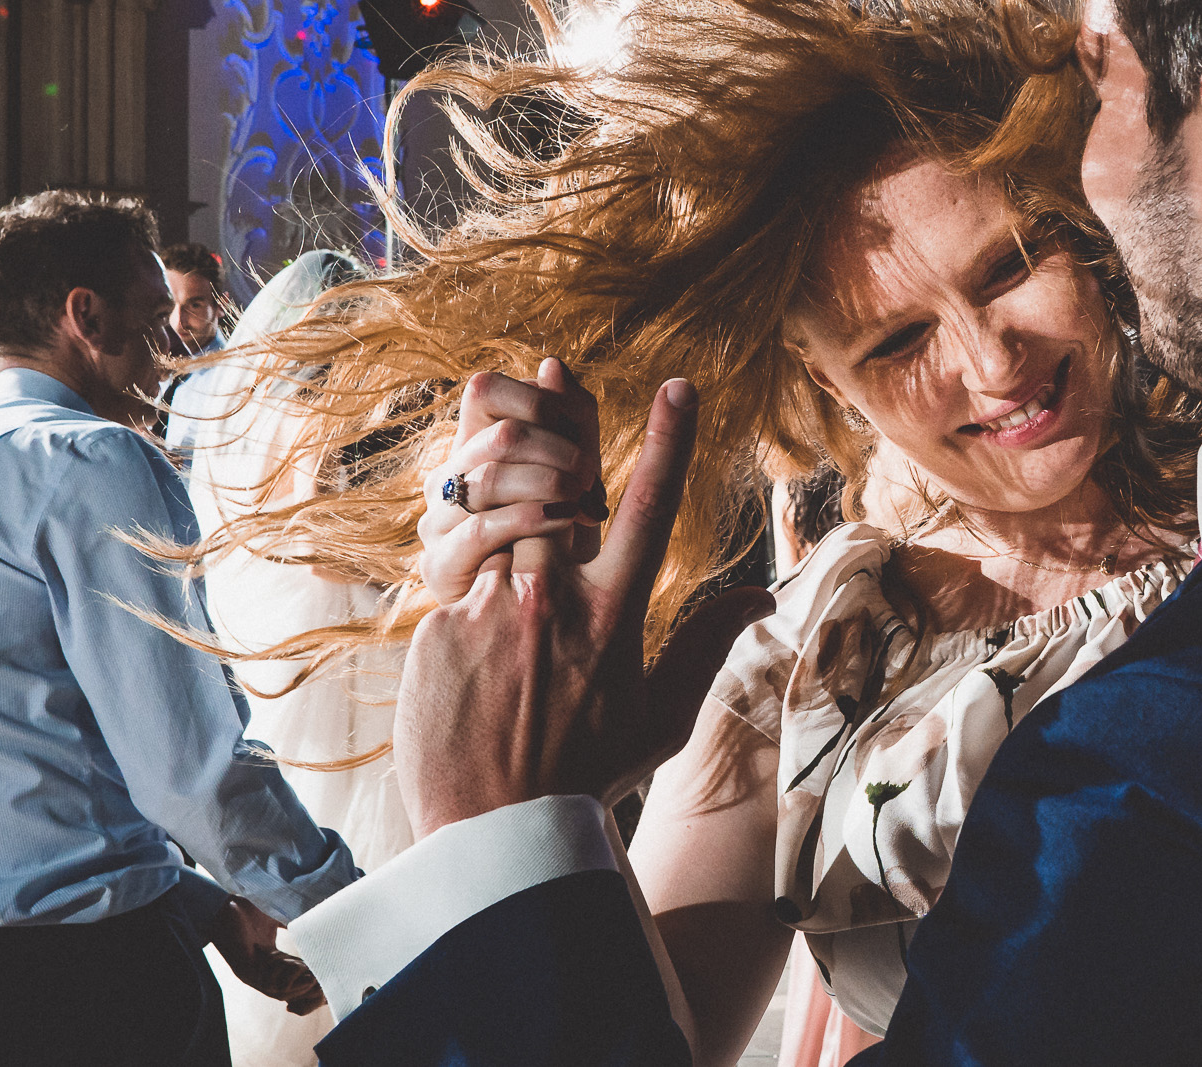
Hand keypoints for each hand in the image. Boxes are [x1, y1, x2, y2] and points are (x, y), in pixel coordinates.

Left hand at [208, 896, 325, 1015]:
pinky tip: (299, 970)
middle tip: (325, 978)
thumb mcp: (273, 916)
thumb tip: (314, 916)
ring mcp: (253, 972)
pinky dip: (285, 981)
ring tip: (314, 975)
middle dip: (308, 985)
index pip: (295, 971)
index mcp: (270, 956)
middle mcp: (262, 968)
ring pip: (281, 990)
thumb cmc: (242, 910)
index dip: (311, 971)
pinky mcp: (245, 971)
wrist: (219, 906)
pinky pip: (268, 985)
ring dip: (299, 984)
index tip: (328, 967)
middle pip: (290, 987)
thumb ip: (291, 920)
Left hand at [395, 376, 773, 836]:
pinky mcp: (439, 622)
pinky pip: (447, 561)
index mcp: (619, 613)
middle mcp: (557, 596)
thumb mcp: (664, 716)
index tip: (677, 385)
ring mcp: (494, 605)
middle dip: (557, 418)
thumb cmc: (587, 776)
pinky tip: (461, 545)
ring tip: (496, 416)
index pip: (652, 508)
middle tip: (552, 369)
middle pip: (557, 480)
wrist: (496, 832)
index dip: (669, 441)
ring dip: (498, 464)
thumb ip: (708, 643)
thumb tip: (761, 596)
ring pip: (494, 506)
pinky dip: (457, 544)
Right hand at [417, 360, 607, 600]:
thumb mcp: (577, 474)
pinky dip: (530, 519)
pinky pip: (483, 527)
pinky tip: (563, 522)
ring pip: (491, 474)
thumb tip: (553, 365)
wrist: (548, 625)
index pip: (485, 390)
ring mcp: (439, 520)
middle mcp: (450, 475)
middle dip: (558, 449)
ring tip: (584, 503)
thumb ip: (572, 420)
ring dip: (549, 482)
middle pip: (499, 435)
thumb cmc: (563, 539)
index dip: (534, 398)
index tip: (578, 425)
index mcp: (477, 445)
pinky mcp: (439, 564)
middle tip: (590, 475)